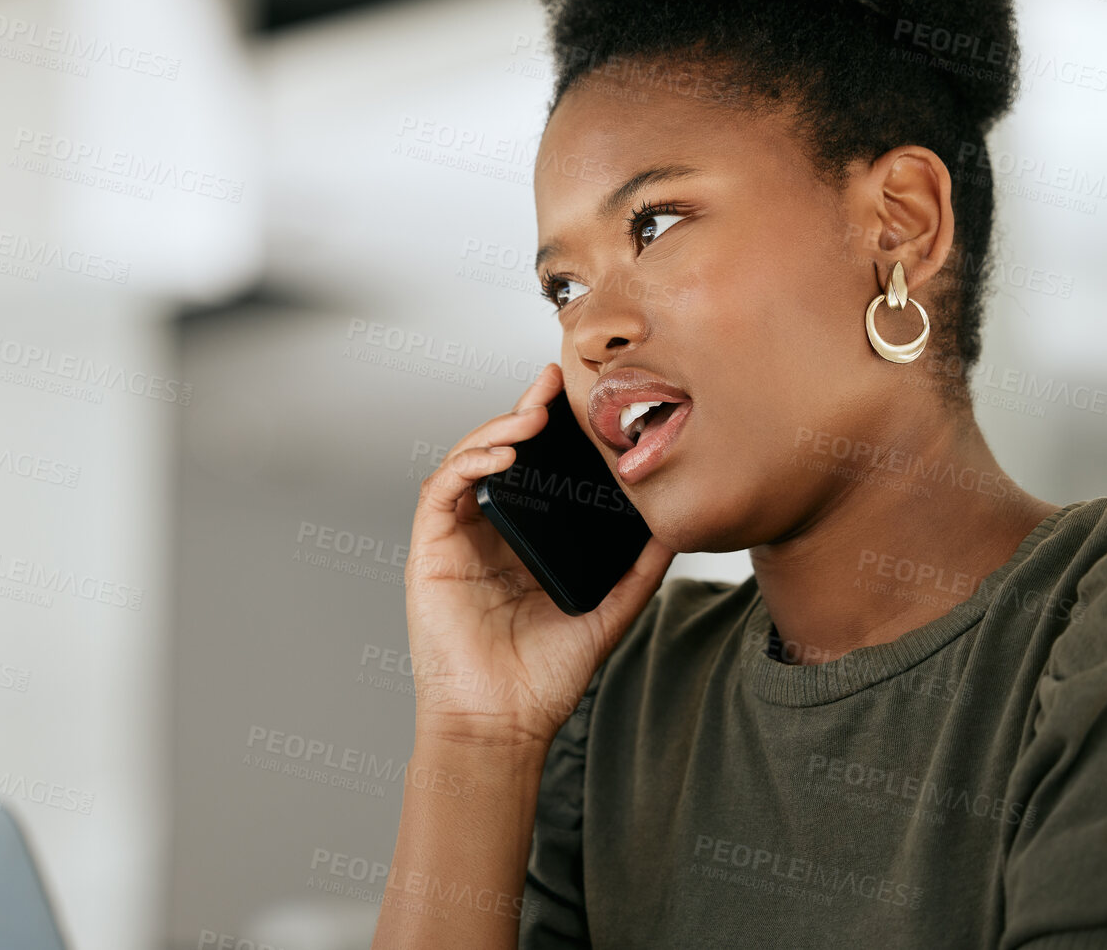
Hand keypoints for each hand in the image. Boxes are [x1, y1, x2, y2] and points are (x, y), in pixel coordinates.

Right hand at [404, 362, 674, 747]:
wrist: (502, 724)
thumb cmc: (543, 678)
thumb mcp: (609, 610)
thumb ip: (639, 567)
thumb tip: (675, 524)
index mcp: (523, 540)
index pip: (534, 468)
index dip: (548, 427)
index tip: (575, 395)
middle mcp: (487, 532)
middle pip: (497, 452)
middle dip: (522, 410)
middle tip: (552, 383)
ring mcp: (456, 539)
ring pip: (466, 460)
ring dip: (495, 429)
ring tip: (532, 414)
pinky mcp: (430, 551)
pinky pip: (440, 492)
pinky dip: (467, 465)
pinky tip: (501, 456)